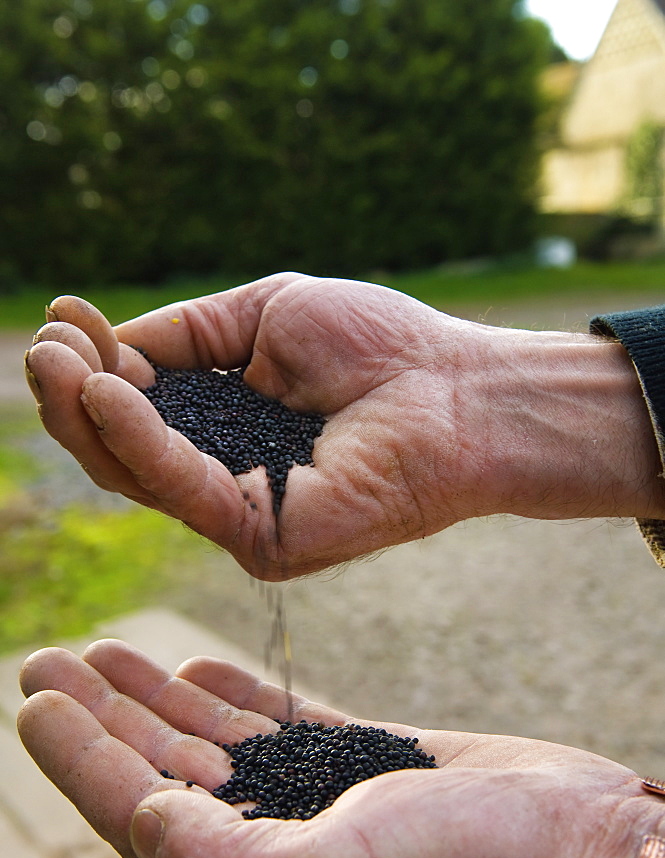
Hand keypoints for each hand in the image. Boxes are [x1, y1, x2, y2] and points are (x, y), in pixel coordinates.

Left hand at [18, 641, 664, 857]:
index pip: (145, 820)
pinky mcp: (362, 765)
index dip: (83, 761)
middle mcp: (282, 852)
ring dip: (156, 701)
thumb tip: (145, 824)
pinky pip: (275, 728)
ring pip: (213, 749)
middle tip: (51, 659)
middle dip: (104, 718)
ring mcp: (322, 805)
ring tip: (106, 652)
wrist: (583, 849)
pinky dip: (231, 699)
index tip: (34, 702)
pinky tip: (194, 671)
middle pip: (167, 777)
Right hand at [24, 275, 664, 578]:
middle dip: (76, 397)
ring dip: (89, 418)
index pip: (141, 408)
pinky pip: (185, 490)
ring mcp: (244, 515)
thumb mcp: (266, 316)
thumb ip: (188, 335)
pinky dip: (142, 441)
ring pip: (139, 477)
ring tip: (57, 361)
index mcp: (228, 427)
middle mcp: (229, 477)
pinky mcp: (266, 540)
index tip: (65, 315)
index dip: (96, 365)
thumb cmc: (382, 346)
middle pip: (124, 452)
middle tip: (46, 345)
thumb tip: (112, 346)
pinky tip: (108, 390)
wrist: (462, 389)